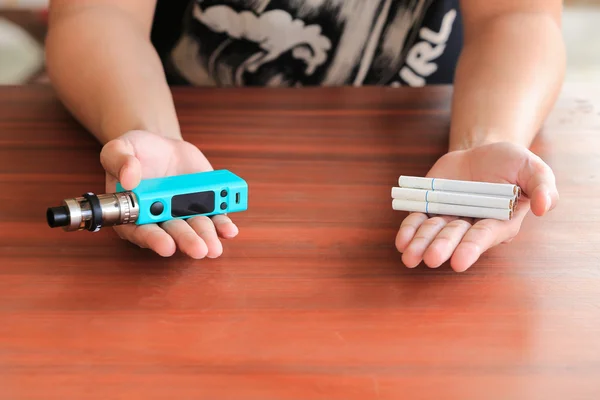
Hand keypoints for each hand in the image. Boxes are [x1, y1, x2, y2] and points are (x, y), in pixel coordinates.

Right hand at [99, 130, 238, 257]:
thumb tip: (128, 177)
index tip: (166, 245)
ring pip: (196, 229)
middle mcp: (160, 220)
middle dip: (187, 242)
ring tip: (215, 247)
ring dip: (207, 238)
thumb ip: (119, 160)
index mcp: (134, 213)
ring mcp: (184, 215)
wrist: (163, 147)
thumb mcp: (119, 148)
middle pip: (173, 234)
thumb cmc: (137, 152)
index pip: (142, 232)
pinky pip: (215, 218)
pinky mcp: (204, 206)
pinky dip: (223, 225)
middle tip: (198, 250)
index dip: (154, 240)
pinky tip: (230, 230)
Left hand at [395, 141, 557, 271]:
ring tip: (409, 256)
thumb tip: (544, 207)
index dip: (471, 249)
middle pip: (454, 237)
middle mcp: (471, 225)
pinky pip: (417, 221)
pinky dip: (408, 231)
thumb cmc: (510, 163)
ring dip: (421, 244)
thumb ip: (543, 186)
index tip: (459, 262)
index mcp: (498, 223)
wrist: (481, 151)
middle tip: (431, 258)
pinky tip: (401, 242)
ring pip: (432, 232)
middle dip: (442, 247)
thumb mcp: (533, 168)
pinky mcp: (430, 207)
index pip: (483, 237)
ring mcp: (448, 217)